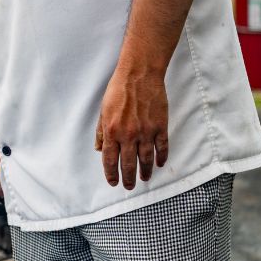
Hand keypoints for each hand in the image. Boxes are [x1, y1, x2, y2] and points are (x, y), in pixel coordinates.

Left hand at [94, 68, 168, 189]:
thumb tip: (99, 149)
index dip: (111, 174)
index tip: (113, 182)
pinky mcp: (160, 127)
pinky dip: (161, 158)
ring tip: (144, 179)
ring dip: (145, 172)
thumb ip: (101, 132)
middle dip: (128, 178)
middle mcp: (128, 135)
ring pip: (146, 159)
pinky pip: (162, 147)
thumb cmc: (118, 90)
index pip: (110, 160)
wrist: (139, 75)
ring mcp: (146, 132)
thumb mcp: (103, 110)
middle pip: (128, 164)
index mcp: (112, 131)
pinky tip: (159, 164)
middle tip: (129, 186)